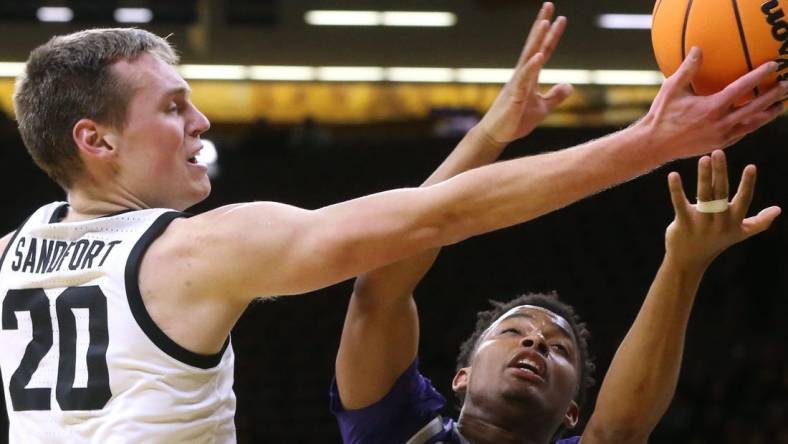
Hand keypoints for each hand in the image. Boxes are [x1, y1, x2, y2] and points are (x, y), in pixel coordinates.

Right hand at [477, 2, 571, 144]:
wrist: (496, 136)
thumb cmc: (515, 121)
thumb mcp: (543, 108)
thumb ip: (555, 96)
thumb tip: (570, 85)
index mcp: (529, 77)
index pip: (543, 50)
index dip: (552, 35)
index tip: (559, 18)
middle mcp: (522, 75)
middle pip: (534, 45)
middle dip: (541, 25)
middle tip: (549, 4)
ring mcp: (517, 84)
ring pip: (528, 57)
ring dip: (536, 40)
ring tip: (545, 22)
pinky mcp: (514, 97)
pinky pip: (524, 79)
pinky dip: (531, 67)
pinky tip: (538, 55)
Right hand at [641, 47, 787, 160]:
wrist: (655, 145)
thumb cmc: (661, 115)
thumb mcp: (672, 89)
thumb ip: (688, 69)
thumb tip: (698, 48)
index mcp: (712, 107)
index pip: (742, 88)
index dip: (759, 75)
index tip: (773, 65)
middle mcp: (721, 123)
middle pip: (756, 107)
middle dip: (774, 96)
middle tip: (786, 86)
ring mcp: (722, 136)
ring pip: (753, 124)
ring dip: (769, 114)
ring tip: (781, 105)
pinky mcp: (719, 144)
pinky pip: (743, 133)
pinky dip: (753, 124)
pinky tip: (758, 119)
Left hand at [664, 150, 780, 269]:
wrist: (689, 261)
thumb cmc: (716, 242)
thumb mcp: (740, 233)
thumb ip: (759, 222)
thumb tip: (778, 209)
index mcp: (734, 220)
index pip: (743, 200)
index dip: (747, 184)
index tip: (751, 167)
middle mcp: (719, 221)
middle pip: (721, 193)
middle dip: (720, 172)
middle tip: (718, 152)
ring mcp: (701, 222)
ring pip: (704, 195)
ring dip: (703, 176)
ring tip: (703, 158)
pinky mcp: (683, 223)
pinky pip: (679, 203)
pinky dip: (676, 189)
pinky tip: (673, 175)